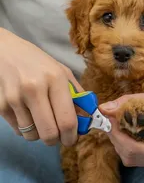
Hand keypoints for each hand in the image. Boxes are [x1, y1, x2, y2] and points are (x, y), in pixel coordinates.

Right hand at [0, 28, 82, 145]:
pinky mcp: (1, 106)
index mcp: (55, 79)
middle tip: (59, 134)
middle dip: (57, 140)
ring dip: (41, 134)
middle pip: (49, 134)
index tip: (72, 139)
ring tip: (43, 119)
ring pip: (32, 136)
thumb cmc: (39, 62)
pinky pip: (18, 131)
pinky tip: (29, 113)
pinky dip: (27, 128)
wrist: (5, 52)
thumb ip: (77, 95)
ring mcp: (15, 99)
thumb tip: (87, 118)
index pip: (66, 120)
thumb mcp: (63, 72)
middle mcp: (34, 89)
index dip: (72, 136)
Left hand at [100, 81, 143, 169]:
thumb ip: (127, 104)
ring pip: (131, 157)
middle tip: (109, 117)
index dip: (117, 134)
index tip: (107, 119)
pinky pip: (136, 155)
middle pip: (130, 155)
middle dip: (116, 136)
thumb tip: (102, 109)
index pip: (135, 149)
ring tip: (117, 121)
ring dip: (120, 139)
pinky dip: (126, 142)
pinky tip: (126, 128)